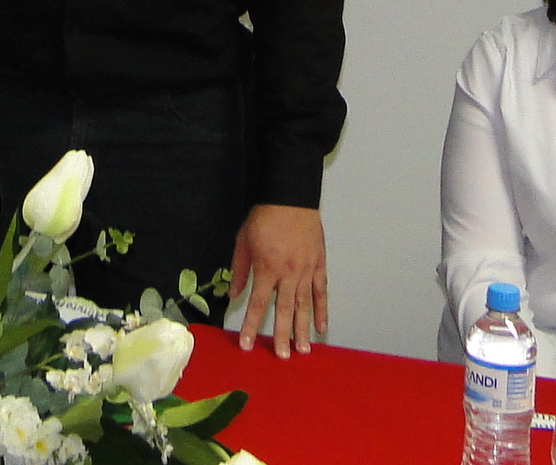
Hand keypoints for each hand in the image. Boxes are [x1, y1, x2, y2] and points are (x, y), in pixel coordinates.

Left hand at [230, 204, 325, 356]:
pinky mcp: (318, 264)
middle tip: (282, 357)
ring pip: (305, 305)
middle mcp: (288, 274)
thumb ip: (239, 270)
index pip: (258, 304)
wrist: (290, 197)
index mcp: (267, 269)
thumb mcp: (243, 241)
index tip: (248, 345)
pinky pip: (321, 291)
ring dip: (303, 329)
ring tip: (303, 350)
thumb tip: (233, 295)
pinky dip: (322, 310)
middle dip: (282, 335)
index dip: (252, 326)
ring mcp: (306, 270)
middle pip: (285, 310)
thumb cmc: (264, 217)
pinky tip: (321, 327)